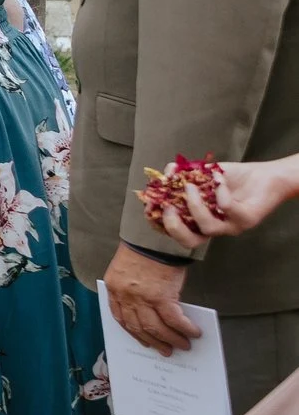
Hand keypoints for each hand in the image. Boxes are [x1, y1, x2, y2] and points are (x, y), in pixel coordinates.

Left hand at [101, 243, 200, 354]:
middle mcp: (125, 296)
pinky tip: (193, 332)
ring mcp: (142, 298)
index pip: (120, 317)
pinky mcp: (161, 296)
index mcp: (114, 288)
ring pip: (155, 328)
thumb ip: (132, 290)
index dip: (133, 332)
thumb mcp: (128, 269)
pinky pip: (174, 320)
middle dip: (153, 341)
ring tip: (182, 345)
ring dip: (170, 340)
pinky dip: (184, 329)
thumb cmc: (144, 249)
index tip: (143, 340)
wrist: (154, 236)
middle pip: (138, 327)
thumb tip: (149, 311)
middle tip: (165, 350)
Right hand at [155, 157, 298, 244]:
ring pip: (208, 228)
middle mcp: (215, 227)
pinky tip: (218, 178)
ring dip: (195, 206)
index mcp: (200, 220)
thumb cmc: (234, 178)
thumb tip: (165, 173)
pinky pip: (228, 208)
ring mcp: (231, 226)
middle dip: (174, 226)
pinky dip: (219, 192)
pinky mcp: (247, 219)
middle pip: (190, 241)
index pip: (177, 231)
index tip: (149, 206)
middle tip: (168, 206)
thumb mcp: (203, 173)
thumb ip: (184, 174)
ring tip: (190, 185)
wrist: (266, 176)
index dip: (160, 223)